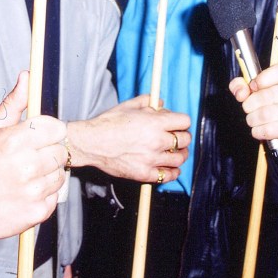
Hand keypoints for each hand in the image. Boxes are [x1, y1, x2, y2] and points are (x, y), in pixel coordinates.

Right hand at [0, 71, 67, 239]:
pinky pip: (54, 197)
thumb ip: (13, 103)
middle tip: (29, 157)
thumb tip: (27, 78)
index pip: (57, 128)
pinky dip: (44, 194)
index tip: (38, 136)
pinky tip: (25, 191)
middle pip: (60, 151)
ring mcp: (31, 192)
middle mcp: (25, 167)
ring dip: (47, 174)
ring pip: (59, 174)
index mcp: (14, 142)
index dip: (49, 131)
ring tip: (25, 175)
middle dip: (48, 151)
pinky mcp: (35, 212)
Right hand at [66, 96, 190, 182]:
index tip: (178, 124)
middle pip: (185, 140)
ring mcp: (151, 159)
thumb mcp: (129, 106)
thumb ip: (148, 102)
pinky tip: (170, 167)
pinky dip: (172, 171)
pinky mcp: (144, 173)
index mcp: (155, 123)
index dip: (182, 122)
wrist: (91, 142)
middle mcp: (157, 141)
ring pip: (180, 158)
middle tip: (177, 138)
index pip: (185, 121)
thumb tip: (161, 103)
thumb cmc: (108, 123)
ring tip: (175, 152)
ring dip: (180, 154)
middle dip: (183, 137)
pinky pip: (167, 175)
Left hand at [229, 62, 277, 173]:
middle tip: (247, 107)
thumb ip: (240, 84)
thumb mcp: (252, 87)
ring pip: (266, 114)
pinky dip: (257, 130)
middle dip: (250, 103)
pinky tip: (258, 128)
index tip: (252, 86)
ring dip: (252, 118)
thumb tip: (241, 93)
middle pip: (268, 95)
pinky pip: (268, 130)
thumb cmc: (268, 100)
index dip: (263, 79)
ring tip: (252, 118)